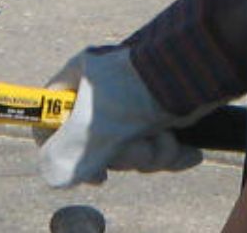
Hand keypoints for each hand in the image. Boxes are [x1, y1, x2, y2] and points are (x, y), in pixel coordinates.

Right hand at [36, 45, 204, 187]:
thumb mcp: (95, 129)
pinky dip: (169, 151)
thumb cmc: (140, 92)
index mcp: (78, 80)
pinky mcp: (158, 110)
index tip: (88, 170)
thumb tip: (55, 175)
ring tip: (165, 139)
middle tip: (138, 147)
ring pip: (129, 147)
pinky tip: (186, 150)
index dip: (60, 148)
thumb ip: (65, 157)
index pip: (49, 114)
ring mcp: (131, 100)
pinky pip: (154, 143)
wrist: (197, 72)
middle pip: (96, 142)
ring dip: (151, 153)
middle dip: (125, 155)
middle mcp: (102, 90)